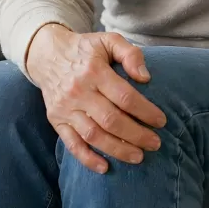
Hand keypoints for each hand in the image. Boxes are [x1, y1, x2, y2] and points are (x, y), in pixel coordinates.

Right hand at [26, 24, 166, 173]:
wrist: (47, 54)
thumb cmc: (85, 49)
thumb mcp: (108, 40)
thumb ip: (130, 53)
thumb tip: (146, 77)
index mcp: (94, 71)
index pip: (125, 97)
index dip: (146, 112)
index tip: (161, 121)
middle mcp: (78, 91)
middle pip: (112, 120)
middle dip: (137, 135)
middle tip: (155, 144)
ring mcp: (65, 108)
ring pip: (94, 135)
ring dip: (118, 150)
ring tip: (139, 157)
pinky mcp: (56, 120)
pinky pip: (71, 144)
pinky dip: (87, 159)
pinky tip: (105, 167)